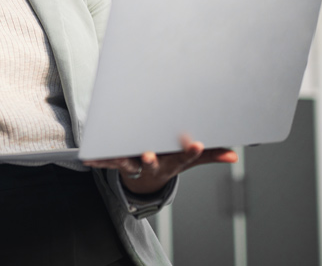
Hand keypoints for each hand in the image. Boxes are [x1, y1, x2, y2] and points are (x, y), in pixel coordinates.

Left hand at [83, 138, 237, 194]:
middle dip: (151, 158)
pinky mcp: (121, 163)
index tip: (195, 142)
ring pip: (128, 163)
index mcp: (172, 161)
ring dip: (120, 159)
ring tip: (112, 155)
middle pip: (153, 162)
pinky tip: (89, 158)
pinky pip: (109, 162)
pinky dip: (99, 160)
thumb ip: (209, 155)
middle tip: (149, 154)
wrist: (147, 178)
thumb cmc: (169, 160)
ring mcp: (136, 164)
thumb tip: (233, 155)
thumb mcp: (189, 159)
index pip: (184, 157)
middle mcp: (154, 164)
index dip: (190, 151)